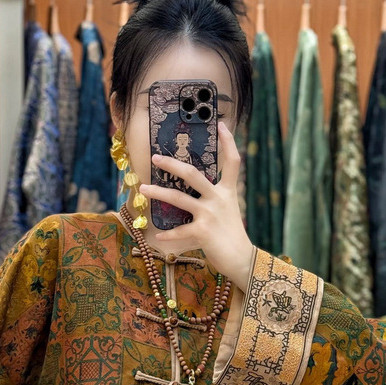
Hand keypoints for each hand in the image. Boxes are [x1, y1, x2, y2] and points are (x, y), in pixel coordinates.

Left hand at [138, 121, 254, 291]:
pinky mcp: (202, 232)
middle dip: (172, 164)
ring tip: (143, 188)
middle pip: (193, 174)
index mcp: (228, 192)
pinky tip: (158, 236)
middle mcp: (219, 199)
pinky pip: (179, 231)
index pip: (232, 162)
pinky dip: (168, 235)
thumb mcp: (229, 212)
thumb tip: (196, 194)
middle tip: (156, 157)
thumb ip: (216, 200)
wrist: (242, 259)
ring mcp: (210, 214)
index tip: (223, 125)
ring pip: (179, 198)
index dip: (229, 143)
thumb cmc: (232, 236)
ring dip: (158, 192)